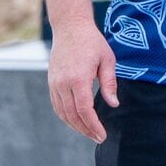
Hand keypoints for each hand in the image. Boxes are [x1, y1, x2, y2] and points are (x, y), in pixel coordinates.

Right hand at [47, 14, 117, 143]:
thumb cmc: (92, 42)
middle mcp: (63, 84)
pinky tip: (77, 120)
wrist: (70, 28)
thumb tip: (113, 104)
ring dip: (75, 126)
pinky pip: (58, 106)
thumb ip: (109, 83)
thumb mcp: (107, 59)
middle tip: (98, 137)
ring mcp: (55, 85)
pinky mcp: (51, 84)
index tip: (102, 135)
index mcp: (78, 78)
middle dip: (85, 130)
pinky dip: (67, 117)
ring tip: (89, 132)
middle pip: (72, 116)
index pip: (84, 111)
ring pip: (63, 114)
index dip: (93, 126)